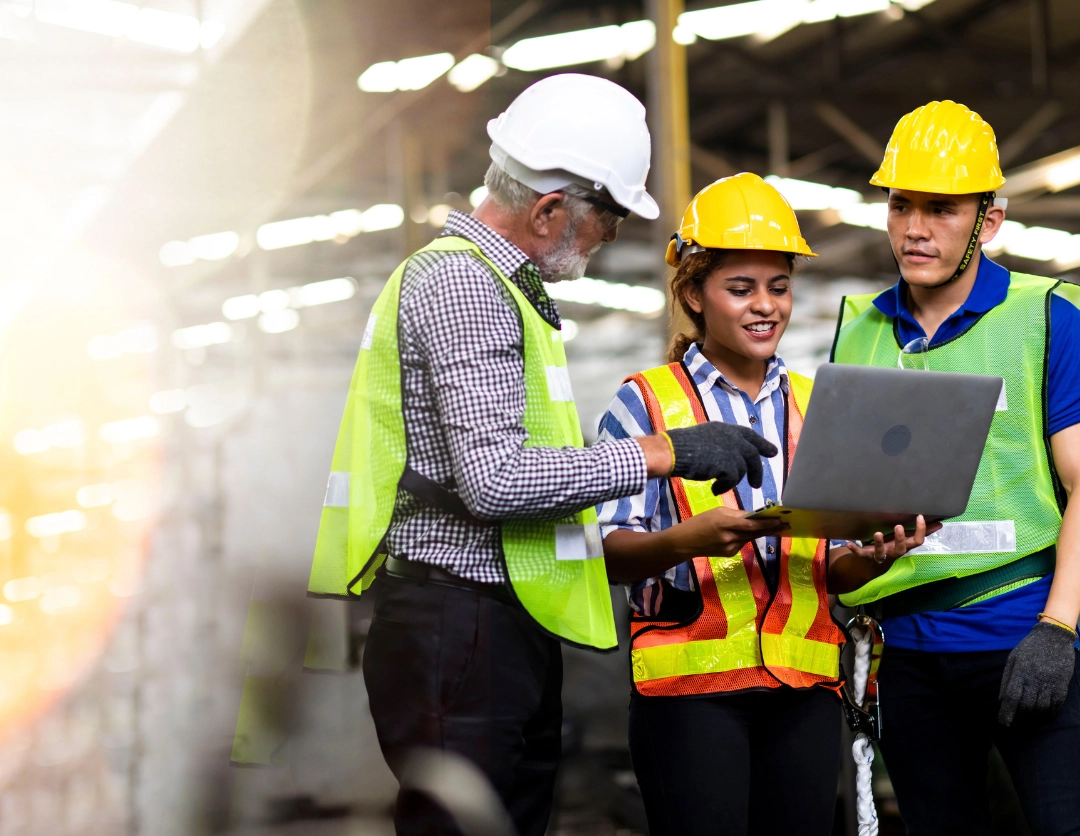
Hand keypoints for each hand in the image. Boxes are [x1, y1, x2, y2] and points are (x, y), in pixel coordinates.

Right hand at [666, 423, 777, 494]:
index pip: (750, 436)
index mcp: (727, 429)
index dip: (762, 444)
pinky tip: (715, 490)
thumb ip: (721, 443)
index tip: (772, 452)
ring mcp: (731, 451)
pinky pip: (732, 480)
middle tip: (756, 484)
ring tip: (721, 487)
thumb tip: (730, 454)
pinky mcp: (727, 465)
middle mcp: (732, 438)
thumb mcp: (707, 437)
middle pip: (753, 455)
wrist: (674, 451)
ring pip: (742, 470)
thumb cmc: (684, 446)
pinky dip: (724, 487)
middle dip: (756, 471)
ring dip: (733, 481)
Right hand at [670, 506, 787, 557]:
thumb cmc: (700, 522)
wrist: (685, 543)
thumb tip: (753, 516)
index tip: (780, 519)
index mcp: (726, 522)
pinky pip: (742, 543)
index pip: (751, 524)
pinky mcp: (730, 554)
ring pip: (750, 538)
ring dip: (761, 532)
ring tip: (775, 527)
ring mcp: (731, 547)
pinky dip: (746, 537)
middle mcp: (730, 537)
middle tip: (786, 524)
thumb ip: (736, 514)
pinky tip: (744, 534)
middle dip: (772, 528)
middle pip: (755, 533)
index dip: (767, 522)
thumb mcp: (717, 512)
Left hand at [843, 516, 937, 565]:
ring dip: (878, 544)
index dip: (920, 530)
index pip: (916, 541)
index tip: (919, 516)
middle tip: (898, 526)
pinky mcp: (866, 557)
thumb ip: (921, 532)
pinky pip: (861, 554)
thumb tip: (939, 523)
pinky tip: (848, 543)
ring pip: (881, 553)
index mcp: (904, 547)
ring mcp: (880, 556)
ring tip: (877, 533)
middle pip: (900, 549)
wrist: (874, 566)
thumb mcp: (906, 539)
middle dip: (899, 539)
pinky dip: (854, 549)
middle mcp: (894, 553)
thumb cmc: (893, 547)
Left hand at [998, 620, 1077, 725]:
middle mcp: (1035, 678)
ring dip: (1034, 717)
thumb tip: (1001, 700)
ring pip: (1042, 707)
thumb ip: (1007, 679)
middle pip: (1026, 705)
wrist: (1053, 636)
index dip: (1007, 712)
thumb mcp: (1013, 659)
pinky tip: (1045, 714)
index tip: (1003, 722)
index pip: (1011, 696)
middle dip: (1020, 717)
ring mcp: (1050, 682)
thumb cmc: (1029, 648)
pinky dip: (1050, 712)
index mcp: (1020, 671)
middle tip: (1015, 722)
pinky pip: (1057, 704)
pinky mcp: (1062, 684)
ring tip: (1028, 719)